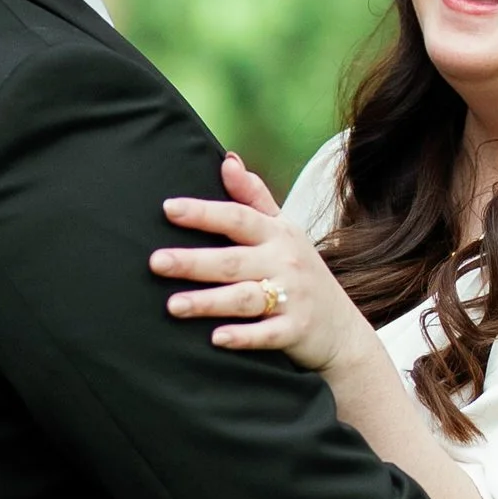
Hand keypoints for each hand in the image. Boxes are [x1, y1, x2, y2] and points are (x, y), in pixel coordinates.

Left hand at [151, 153, 376, 374]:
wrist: (341, 327)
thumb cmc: (301, 272)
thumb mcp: (284, 230)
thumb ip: (253, 197)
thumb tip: (227, 160)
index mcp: (277, 234)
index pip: (237, 218)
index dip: (204, 213)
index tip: (169, 209)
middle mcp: (284, 263)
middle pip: (232, 260)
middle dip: (193, 261)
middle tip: (156, 262)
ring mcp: (292, 298)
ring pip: (244, 298)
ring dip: (209, 302)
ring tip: (173, 305)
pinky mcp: (294, 331)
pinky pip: (265, 335)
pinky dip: (243, 337)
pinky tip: (215, 338)